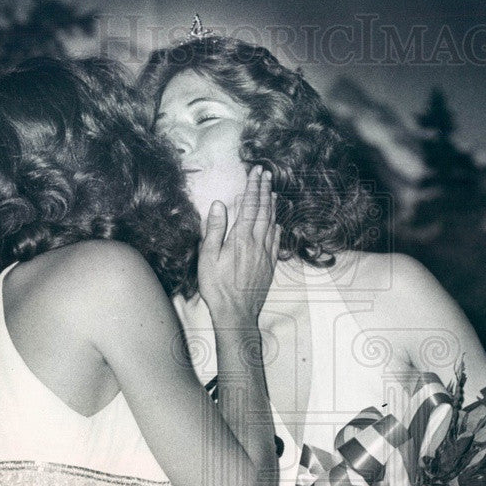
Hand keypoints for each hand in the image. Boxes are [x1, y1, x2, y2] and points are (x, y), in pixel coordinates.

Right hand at [196, 165, 279, 321]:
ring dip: (272, 207)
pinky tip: (277, 224)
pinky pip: (276, 242)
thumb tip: (219, 205)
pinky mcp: (269, 267)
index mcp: (241, 238)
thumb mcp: (207, 257)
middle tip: (266, 174)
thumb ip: (215, 229)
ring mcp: (265, 255)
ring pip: (272, 224)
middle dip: (264, 190)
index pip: (249, 206)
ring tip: (273, 193)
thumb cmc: (217, 287)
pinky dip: (277, 229)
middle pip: (263, 211)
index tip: (256, 172)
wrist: (236, 313)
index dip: (253, 187)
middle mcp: (257, 243)